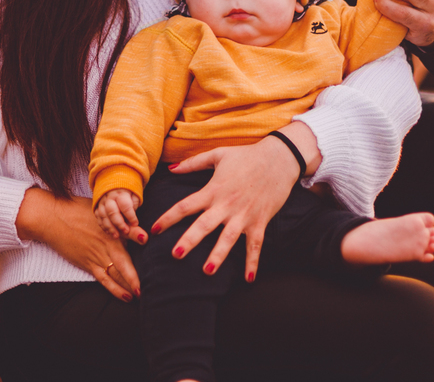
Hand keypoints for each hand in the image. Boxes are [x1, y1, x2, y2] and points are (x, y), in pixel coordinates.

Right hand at [17, 189, 142, 300]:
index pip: (131, 233)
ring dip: (128, 286)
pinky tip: (125, 296)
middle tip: (149, 287)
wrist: (52, 219)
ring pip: (116, 275)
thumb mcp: (100, 211)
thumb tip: (139, 228)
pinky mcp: (87, 264)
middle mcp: (106, 244)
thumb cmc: (77, 210)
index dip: (141, 238)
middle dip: (137, 277)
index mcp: (111, 227)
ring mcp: (96, 256)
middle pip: (125, 263)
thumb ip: (121, 220)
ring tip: (140, 294)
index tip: (152, 246)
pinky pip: (104, 279)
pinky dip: (115, 289)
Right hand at [95, 188, 141, 240]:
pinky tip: (109, 232)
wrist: (114, 181)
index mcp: (121, 193)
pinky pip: (98, 217)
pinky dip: (103, 225)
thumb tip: (135, 220)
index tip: (135, 223)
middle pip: (112, 211)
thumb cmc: (127, 191)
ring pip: (103, 215)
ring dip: (109, 227)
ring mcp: (101, 201)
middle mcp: (109, 196)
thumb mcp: (135, 195)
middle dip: (119, 223)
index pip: (125, 205)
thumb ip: (136, 206)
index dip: (130, 216)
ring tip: (117, 235)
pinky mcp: (97, 206)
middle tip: (126, 231)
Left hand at [151, 135, 303, 282]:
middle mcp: (226, 205)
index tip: (154, 230)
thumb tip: (170, 168)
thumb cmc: (247, 155)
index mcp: (213, 190)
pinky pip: (255, 245)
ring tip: (207, 271)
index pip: (185, 206)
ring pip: (228, 238)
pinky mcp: (260, 221)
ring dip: (218, 255)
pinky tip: (248, 279)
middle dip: (190, 240)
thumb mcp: (218, 155)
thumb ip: (193, 163)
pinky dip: (252, 262)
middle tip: (176, 255)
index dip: (168, 218)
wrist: (279, 158)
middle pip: (204, 225)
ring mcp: (244, 215)